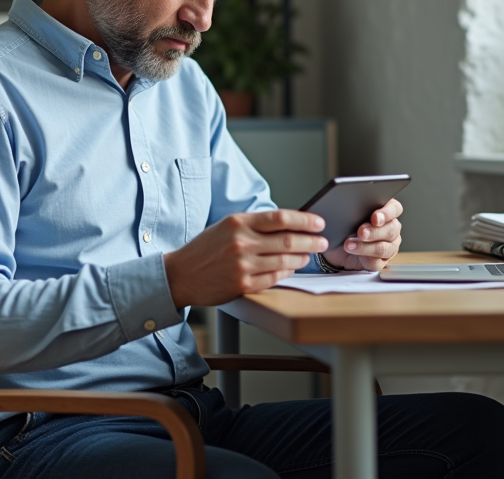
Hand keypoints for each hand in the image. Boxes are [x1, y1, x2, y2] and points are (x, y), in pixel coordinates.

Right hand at [164, 210, 327, 307]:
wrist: (181, 274)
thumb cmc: (205, 249)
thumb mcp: (226, 227)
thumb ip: (254, 225)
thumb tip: (288, 225)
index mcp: (238, 222)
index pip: (280, 218)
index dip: (304, 220)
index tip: (318, 222)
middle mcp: (241, 242)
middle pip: (288, 240)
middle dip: (311, 241)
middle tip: (322, 242)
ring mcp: (242, 265)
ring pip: (285, 260)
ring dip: (302, 258)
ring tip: (308, 255)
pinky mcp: (242, 284)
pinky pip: (274, 277)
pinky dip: (287, 272)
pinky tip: (291, 268)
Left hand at [320, 199, 402, 270]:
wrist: (337, 246)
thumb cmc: (346, 226)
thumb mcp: (348, 215)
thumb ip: (354, 209)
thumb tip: (349, 207)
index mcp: (387, 212)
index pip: (395, 209)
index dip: (387, 213)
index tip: (375, 217)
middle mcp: (391, 228)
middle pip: (391, 229)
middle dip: (374, 231)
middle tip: (361, 232)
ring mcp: (389, 246)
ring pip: (384, 247)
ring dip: (365, 246)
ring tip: (349, 244)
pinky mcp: (380, 261)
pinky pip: (376, 261)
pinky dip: (363, 257)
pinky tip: (353, 252)